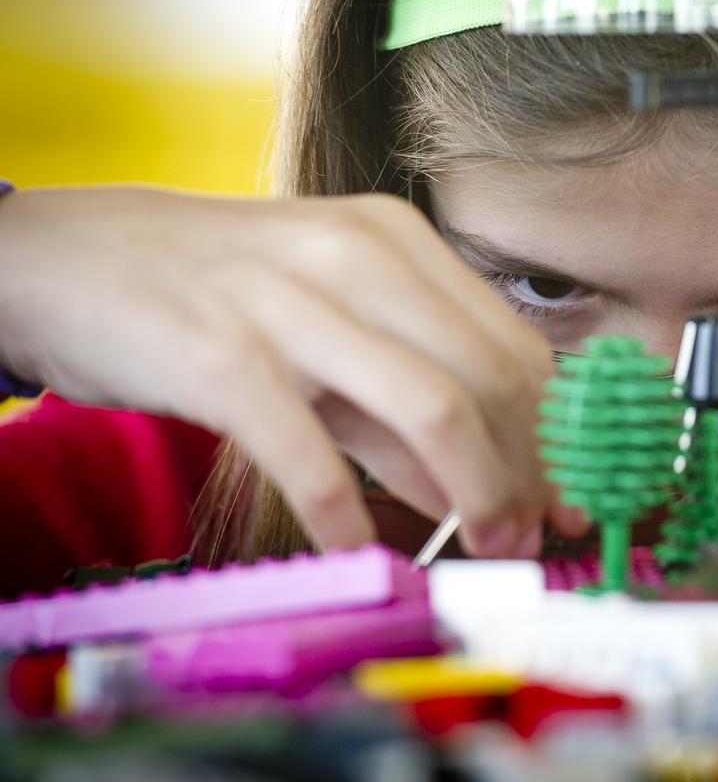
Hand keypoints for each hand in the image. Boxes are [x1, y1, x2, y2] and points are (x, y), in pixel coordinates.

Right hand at [0, 186, 587, 555]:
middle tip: (534, 536)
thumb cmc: (216, 290)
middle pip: (493, 379)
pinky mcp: (223, 357)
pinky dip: (348, 517)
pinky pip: (313, 455)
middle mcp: (356, 258)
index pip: (514, 343)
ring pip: (435, 409)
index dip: (558, 430)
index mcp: (395, 240)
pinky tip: (357, 550)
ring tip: (484, 546)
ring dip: (477, 494)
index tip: (574, 491)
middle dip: (532, 473)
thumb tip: (480, 485)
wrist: (69, 256)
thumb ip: (401, 403)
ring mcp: (291, 303)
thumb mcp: (328, 325)